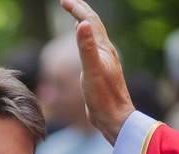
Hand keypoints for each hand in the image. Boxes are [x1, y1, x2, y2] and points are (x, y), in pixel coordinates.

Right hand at [60, 0, 134, 144]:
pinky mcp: (101, 73)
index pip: (90, 21)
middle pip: (94, 26)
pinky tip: (84, 47)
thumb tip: (81, 23)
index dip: (77, 8)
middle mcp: (106, 52)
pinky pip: (92, 50)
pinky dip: (86, 42)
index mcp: (103, 49)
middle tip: (68, 2)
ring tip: (77, 19)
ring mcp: (105, 62)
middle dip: (81, 11)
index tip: (63, 0)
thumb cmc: (103, 96)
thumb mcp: (91, 70)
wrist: (114, 118)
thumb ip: (86, 47)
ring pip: (95, 37)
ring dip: (85, 25)